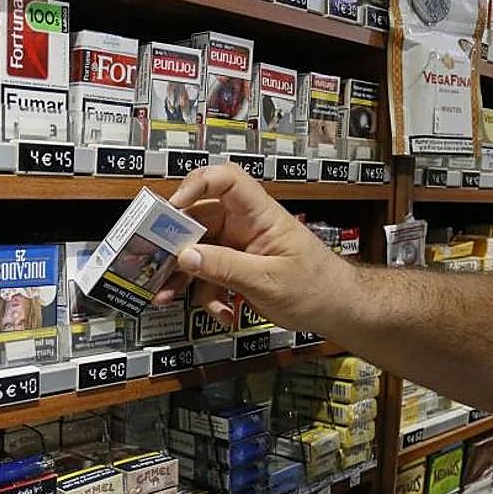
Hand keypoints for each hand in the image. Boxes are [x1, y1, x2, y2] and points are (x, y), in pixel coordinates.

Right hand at [153, 164, 354, 330]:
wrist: (338, 311)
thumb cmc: (318, 288)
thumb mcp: (268, 280)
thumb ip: (224, 267)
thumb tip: (184, 256)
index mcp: (259, 215)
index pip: (225, 180)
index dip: (195, 185)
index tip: (172, 210)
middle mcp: (244, 225)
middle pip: (198, 219)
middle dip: (174, 243)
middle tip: (154, 263)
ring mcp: (238, 247)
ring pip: (196, 251)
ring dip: (182, 276)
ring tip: (167, 296)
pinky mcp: (235, 269)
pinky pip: (207, 275)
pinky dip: (206, 295)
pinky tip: (220, 313)